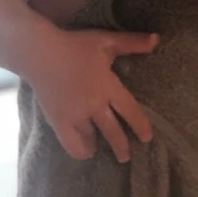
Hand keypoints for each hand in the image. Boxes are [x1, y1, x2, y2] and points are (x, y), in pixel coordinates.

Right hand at [26, 27, 158, 162]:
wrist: (39, 53)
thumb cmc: (74, 45)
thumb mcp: (106, 41)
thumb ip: (132, 43)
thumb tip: (157, 40)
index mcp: (108, 87)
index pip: (130, 111)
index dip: (140, 126)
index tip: (147, 138)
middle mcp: (94, 105)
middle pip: (112, 132)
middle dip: (121, 146)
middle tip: (125, 157)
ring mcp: (75, 115)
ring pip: (91, 138)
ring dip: (99, 145)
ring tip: (101, 150)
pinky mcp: (58, 120)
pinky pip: (71, 143)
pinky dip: (79, 150)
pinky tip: (84, 151)